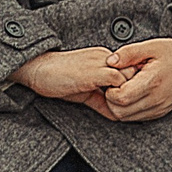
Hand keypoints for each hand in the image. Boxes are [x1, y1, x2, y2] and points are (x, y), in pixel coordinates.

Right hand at [10, 47, 128, 116]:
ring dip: (128, 93)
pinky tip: (112, 106)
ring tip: (120, 107)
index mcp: (103, 58)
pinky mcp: (95, 72)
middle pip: (135, 71)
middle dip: (134, 89)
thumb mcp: (84, 91)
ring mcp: (101, 63)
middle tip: (128, 106)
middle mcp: (105, 57)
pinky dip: (119, 96)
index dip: (132, 87)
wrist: (37, 69)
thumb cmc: (56, 79)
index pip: (130, 70)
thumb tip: (116, 114)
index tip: (128, 102)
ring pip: (130, 75)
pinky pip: (119, 81)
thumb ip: (101, 100)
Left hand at [100, 32, 171, 122]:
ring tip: (123, 88)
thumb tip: (109, 61)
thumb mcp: (151, 46)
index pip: (120, 97)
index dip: (110, 89)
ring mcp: (159, 109)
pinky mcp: (160, 113)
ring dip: (118, 106)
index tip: (112, 78)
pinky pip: (136, 118)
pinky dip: (128, 109)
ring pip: (126, 118)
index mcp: (153, 82)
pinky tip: (131, 94)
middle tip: (114, 84)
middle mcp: (157, 100)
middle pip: (119, 112)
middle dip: (110, 99)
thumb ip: (128, 53)